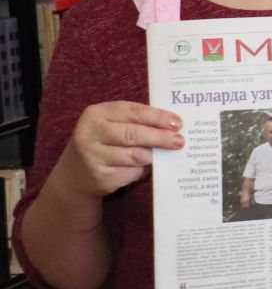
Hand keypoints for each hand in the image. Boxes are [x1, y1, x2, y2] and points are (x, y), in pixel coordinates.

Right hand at [52, 101, 184, 202]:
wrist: (75, 174)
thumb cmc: (104, 142)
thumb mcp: (112, 125)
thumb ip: (136, 122)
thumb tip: (172, 127)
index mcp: (96, 114)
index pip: (133, 112)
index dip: (157, 117)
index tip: (177, 122)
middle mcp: (90, 133)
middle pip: (133, 134)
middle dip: (160, 137)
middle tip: (179, 141)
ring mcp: (92, 156)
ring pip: (134, 155)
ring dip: (155, 156)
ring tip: (170, 153)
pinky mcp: (100, 176)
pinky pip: (131, 172)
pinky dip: (144, 170)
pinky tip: (149, 167)